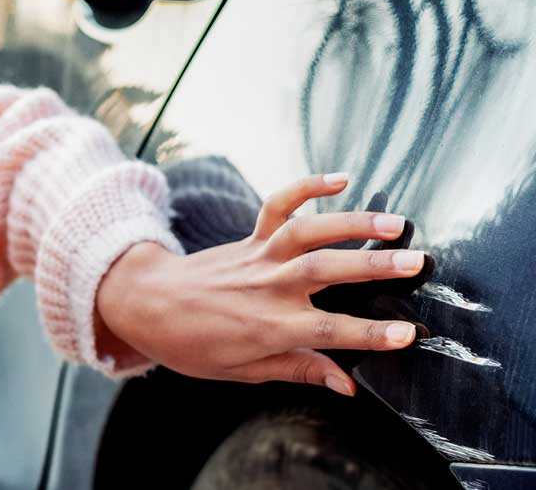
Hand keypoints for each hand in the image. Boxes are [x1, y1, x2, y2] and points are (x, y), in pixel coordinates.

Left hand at [95, 172, 423, 396]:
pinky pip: (277, 206)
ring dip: (351, 224)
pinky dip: (305, 187)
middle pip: (325, 272)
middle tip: (418, 264)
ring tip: (395, 223)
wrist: (146, 305)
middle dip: (373, 268)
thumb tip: (347, 386)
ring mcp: (259, 257)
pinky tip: (340, 178)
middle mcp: (267, 287)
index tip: (408, 334)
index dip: (369, 334)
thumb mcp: (242, 371)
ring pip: (308, 233)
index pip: (327, 331)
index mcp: (268, 327)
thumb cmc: (194, 345)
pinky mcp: (250, 238)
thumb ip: (298, 370)